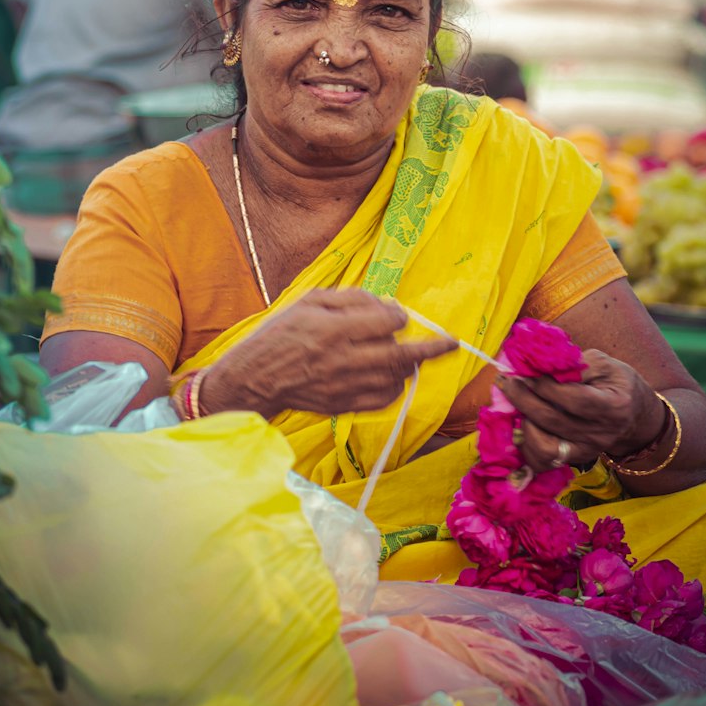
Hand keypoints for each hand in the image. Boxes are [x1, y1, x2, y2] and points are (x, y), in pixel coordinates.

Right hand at [200, 289, 455, 418]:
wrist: (254, 378)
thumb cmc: (280, 333)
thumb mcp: (310, 301)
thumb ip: (350, 299)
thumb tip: (386, 306)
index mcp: (334, 328)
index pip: (387, 323)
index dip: (398, 317)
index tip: (396, 316)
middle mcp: (342, 359)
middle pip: (400, 355)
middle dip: (431, 348)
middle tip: (451, 343)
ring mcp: (343, 386)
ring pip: (394, 379)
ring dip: (408, 367)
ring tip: (408, 357)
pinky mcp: (341, 406)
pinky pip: (381, 401)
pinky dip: (394, 389)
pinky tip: (391, 378)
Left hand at [499, 348, 666, 474]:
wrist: (635, 417)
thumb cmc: (617, 383)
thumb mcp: (605, 364)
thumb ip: (575, 364)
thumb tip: (539, 364)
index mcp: (613, 406)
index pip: (573, 399)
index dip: (545, 385)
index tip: (525, 370)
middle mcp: (600, 434)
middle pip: (552, 420)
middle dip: (523, 398)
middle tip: (507, 381)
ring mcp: (587, 451)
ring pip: (545, 448)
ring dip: (524, 424)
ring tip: (517, 404)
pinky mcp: (575, 460)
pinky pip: (544, 461)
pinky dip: (528, 444)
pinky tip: (523, 423)